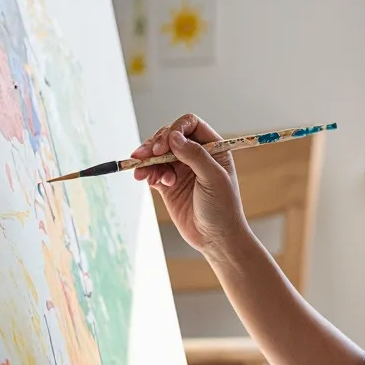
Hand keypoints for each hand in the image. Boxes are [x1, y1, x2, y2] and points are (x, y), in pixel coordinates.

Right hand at [131, 112, 246, 258]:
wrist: (215, 239)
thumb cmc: (223, 208)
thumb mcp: (213, 179)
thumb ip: (195, 156)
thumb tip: (174, 137)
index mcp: (213, 148)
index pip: (190, 125)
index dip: (176, 129)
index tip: (166, 143)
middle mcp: (196, 155)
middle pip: (169, 136)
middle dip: (155, 144)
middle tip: (147, 155)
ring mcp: (181, 169)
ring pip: (157, 153)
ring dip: (146, 159)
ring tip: (141, 171)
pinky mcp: (168, 184)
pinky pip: (152, 171)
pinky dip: (145, 172)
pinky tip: (145, 179)